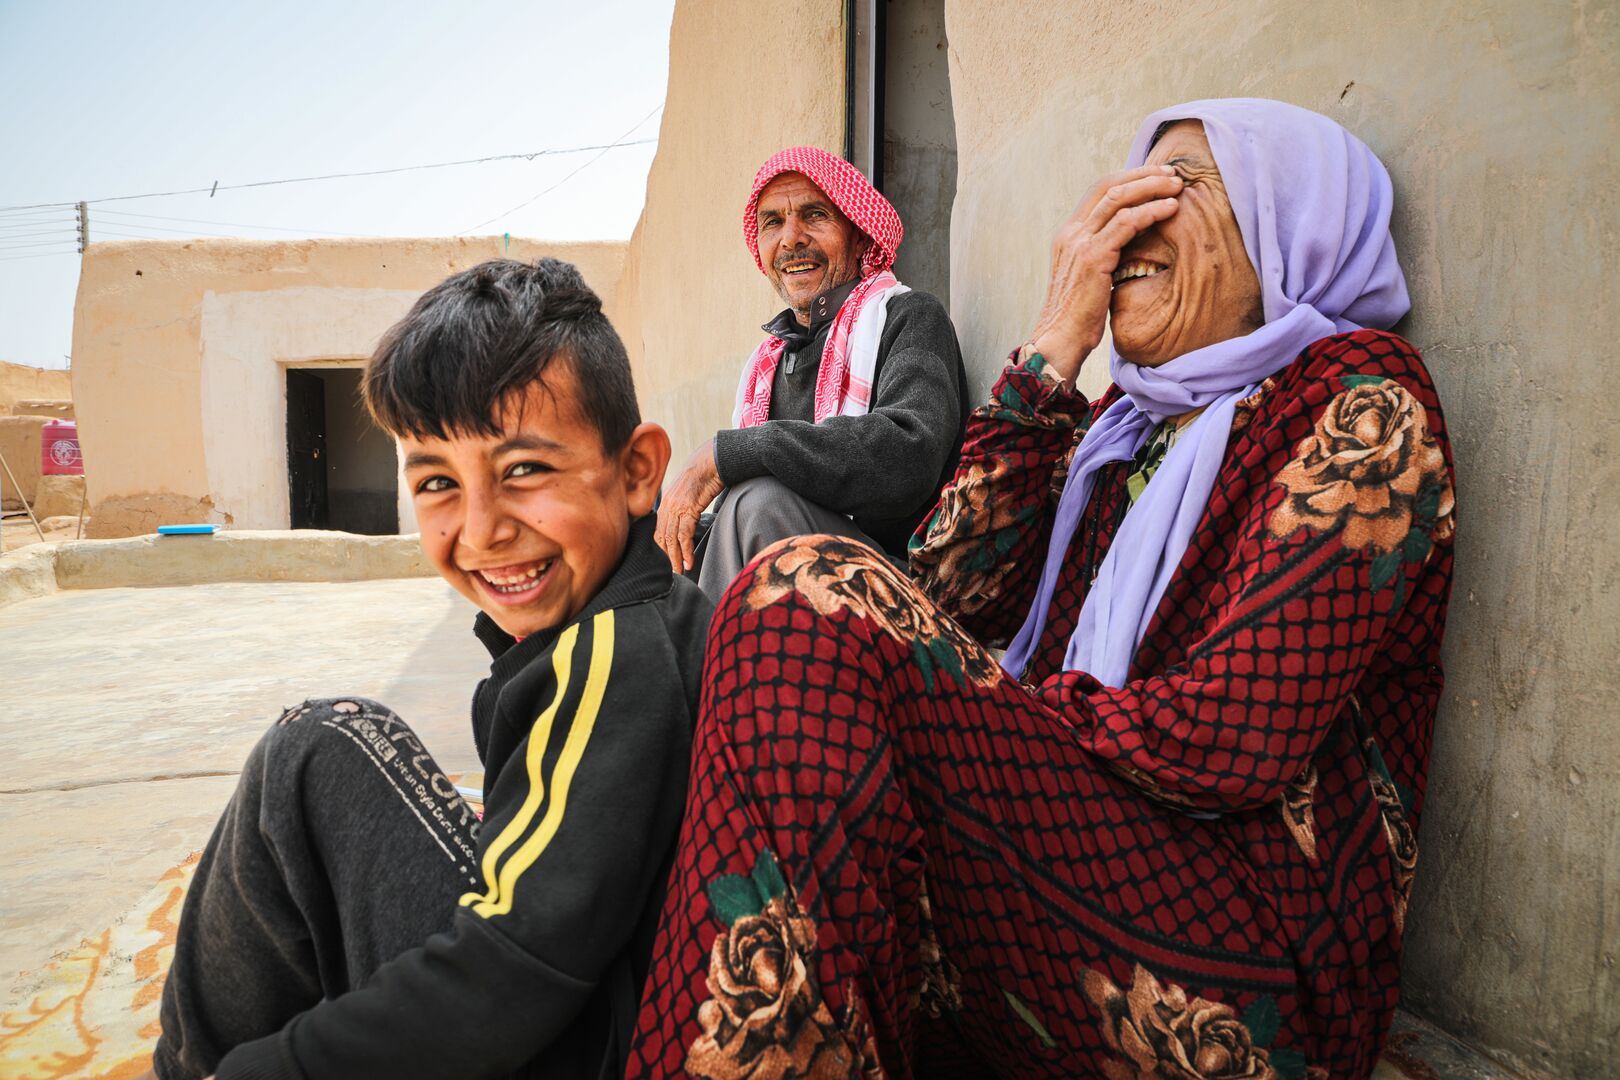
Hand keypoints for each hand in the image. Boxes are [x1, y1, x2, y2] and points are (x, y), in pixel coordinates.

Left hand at [655, 438, 722, 572]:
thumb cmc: (705, 474)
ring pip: (671, 539)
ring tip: (681, 570)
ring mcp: (676, 506)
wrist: (713, 460)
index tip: (670, 560)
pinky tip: (689, 561)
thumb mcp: (690, 491)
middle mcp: (667, 505)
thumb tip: (688, 518)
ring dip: (676, 558)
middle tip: (673, 571)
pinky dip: (686, 551)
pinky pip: (684, 535)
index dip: (663, 547)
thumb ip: (685, 505)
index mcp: (666, 501)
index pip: (660, 530)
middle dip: (667, 556)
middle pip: (662, 537)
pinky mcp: (688, 508)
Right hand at [1028, 164, 1181, 381]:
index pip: (1099, 191)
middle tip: (1172, 173)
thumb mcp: (1089, 277)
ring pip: (1118, 198)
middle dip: (1143, 175)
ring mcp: (1079, 242)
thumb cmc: (1078, 316)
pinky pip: (1126, 223)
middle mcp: (1071, 232)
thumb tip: (1132, 241)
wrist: (1060, 340)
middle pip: (1108, 185)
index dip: (1129, 178)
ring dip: (1151, 187)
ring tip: (1176, 186)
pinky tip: (1170, 209)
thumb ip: (1104, 253)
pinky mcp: (1093, 257)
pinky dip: (1151, 211)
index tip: (1156, 177)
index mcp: (1068, 234)